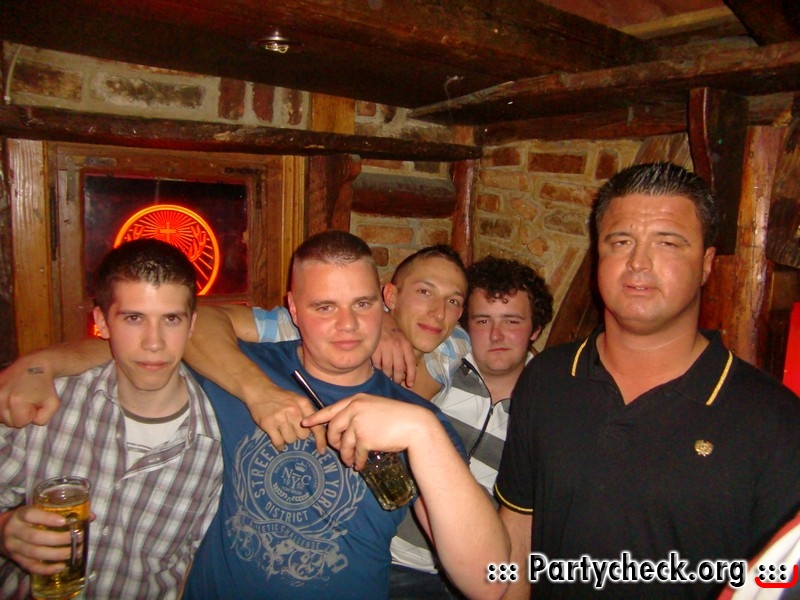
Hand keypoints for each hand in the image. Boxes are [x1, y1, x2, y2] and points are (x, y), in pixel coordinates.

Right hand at [0, 356, 61, 427]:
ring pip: (0, 415)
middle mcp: (0, 397)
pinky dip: (3, 404)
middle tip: (27, 401)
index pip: (19, 423)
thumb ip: (42, 420)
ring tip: (19, 398)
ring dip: (9, 411)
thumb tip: (29, 421)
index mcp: (16, 402)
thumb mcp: (52, 405)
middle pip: (7, 421)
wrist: (36, 364)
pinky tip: (11, 396)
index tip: (35, 404)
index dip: (29, 416)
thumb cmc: (46, 386)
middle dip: (19, 414)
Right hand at [0, 506, 75, 573]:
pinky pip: (31, 566)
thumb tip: (91, 516)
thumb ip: (62, 511)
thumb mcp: (38, 510)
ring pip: (35, 553)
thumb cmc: (27, 519)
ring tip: (74, 552)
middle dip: (59, 539)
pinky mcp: (16, 560)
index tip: (65, 521)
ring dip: (57, 554)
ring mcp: (13, 547)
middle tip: (77, 538)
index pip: (31, 515)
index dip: (47, 518)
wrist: (0, 531)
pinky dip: (47, 568)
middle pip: (35, 537)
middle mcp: (14, 531)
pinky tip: (61, 566)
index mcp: (20, 515)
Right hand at [244, 385, 326, 453]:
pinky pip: (279, 442)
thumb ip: (307, 413)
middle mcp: (294, 411)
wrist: (259, 391)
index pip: (316, 426)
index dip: (320, 440)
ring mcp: (280, 418)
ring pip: (291, 440)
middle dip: (298, 434)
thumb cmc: (281, 397)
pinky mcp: (269, 424)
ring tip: (281, 429)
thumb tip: (317, 431)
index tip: (321, 450)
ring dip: (287, 438)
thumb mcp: (297, 400)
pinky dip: (279, 444)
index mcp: (303, 404)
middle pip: (303, 436)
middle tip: (290, 427)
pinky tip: (277, 439)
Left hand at [302, 393, 432, 469]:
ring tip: (350, 462)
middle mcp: (354, 409)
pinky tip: (359, 465)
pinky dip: (356, 461)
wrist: (414, 425)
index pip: (330, 409)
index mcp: (356, 400)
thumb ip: (358, 413)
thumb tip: (343, 430)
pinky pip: (355, 453)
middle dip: (334, 442)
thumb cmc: (397, 417)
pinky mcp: (365, 438)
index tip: (306, 423)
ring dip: (346, 456)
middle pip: (333, 428)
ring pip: (343, 444)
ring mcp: (358, 423)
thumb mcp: (374, 407)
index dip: (316, 417)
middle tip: (340, 450)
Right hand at [372, 312, 416, 387]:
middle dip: (397, 378)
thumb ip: (406, 353)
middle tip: (396, 382)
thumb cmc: (393, 331)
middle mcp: (397, 346)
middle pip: (398, 368)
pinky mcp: (374, 348)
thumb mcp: (403, 340)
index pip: (411, 363)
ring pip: (387, 368)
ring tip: (387, 376)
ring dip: (387, 375)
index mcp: (406, 344)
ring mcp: (385, 347)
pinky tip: (379, 369)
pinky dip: (378, 369)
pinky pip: (377, 364)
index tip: (410, 384)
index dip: (411, 375)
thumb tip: (409, 371)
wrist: (379, 318)